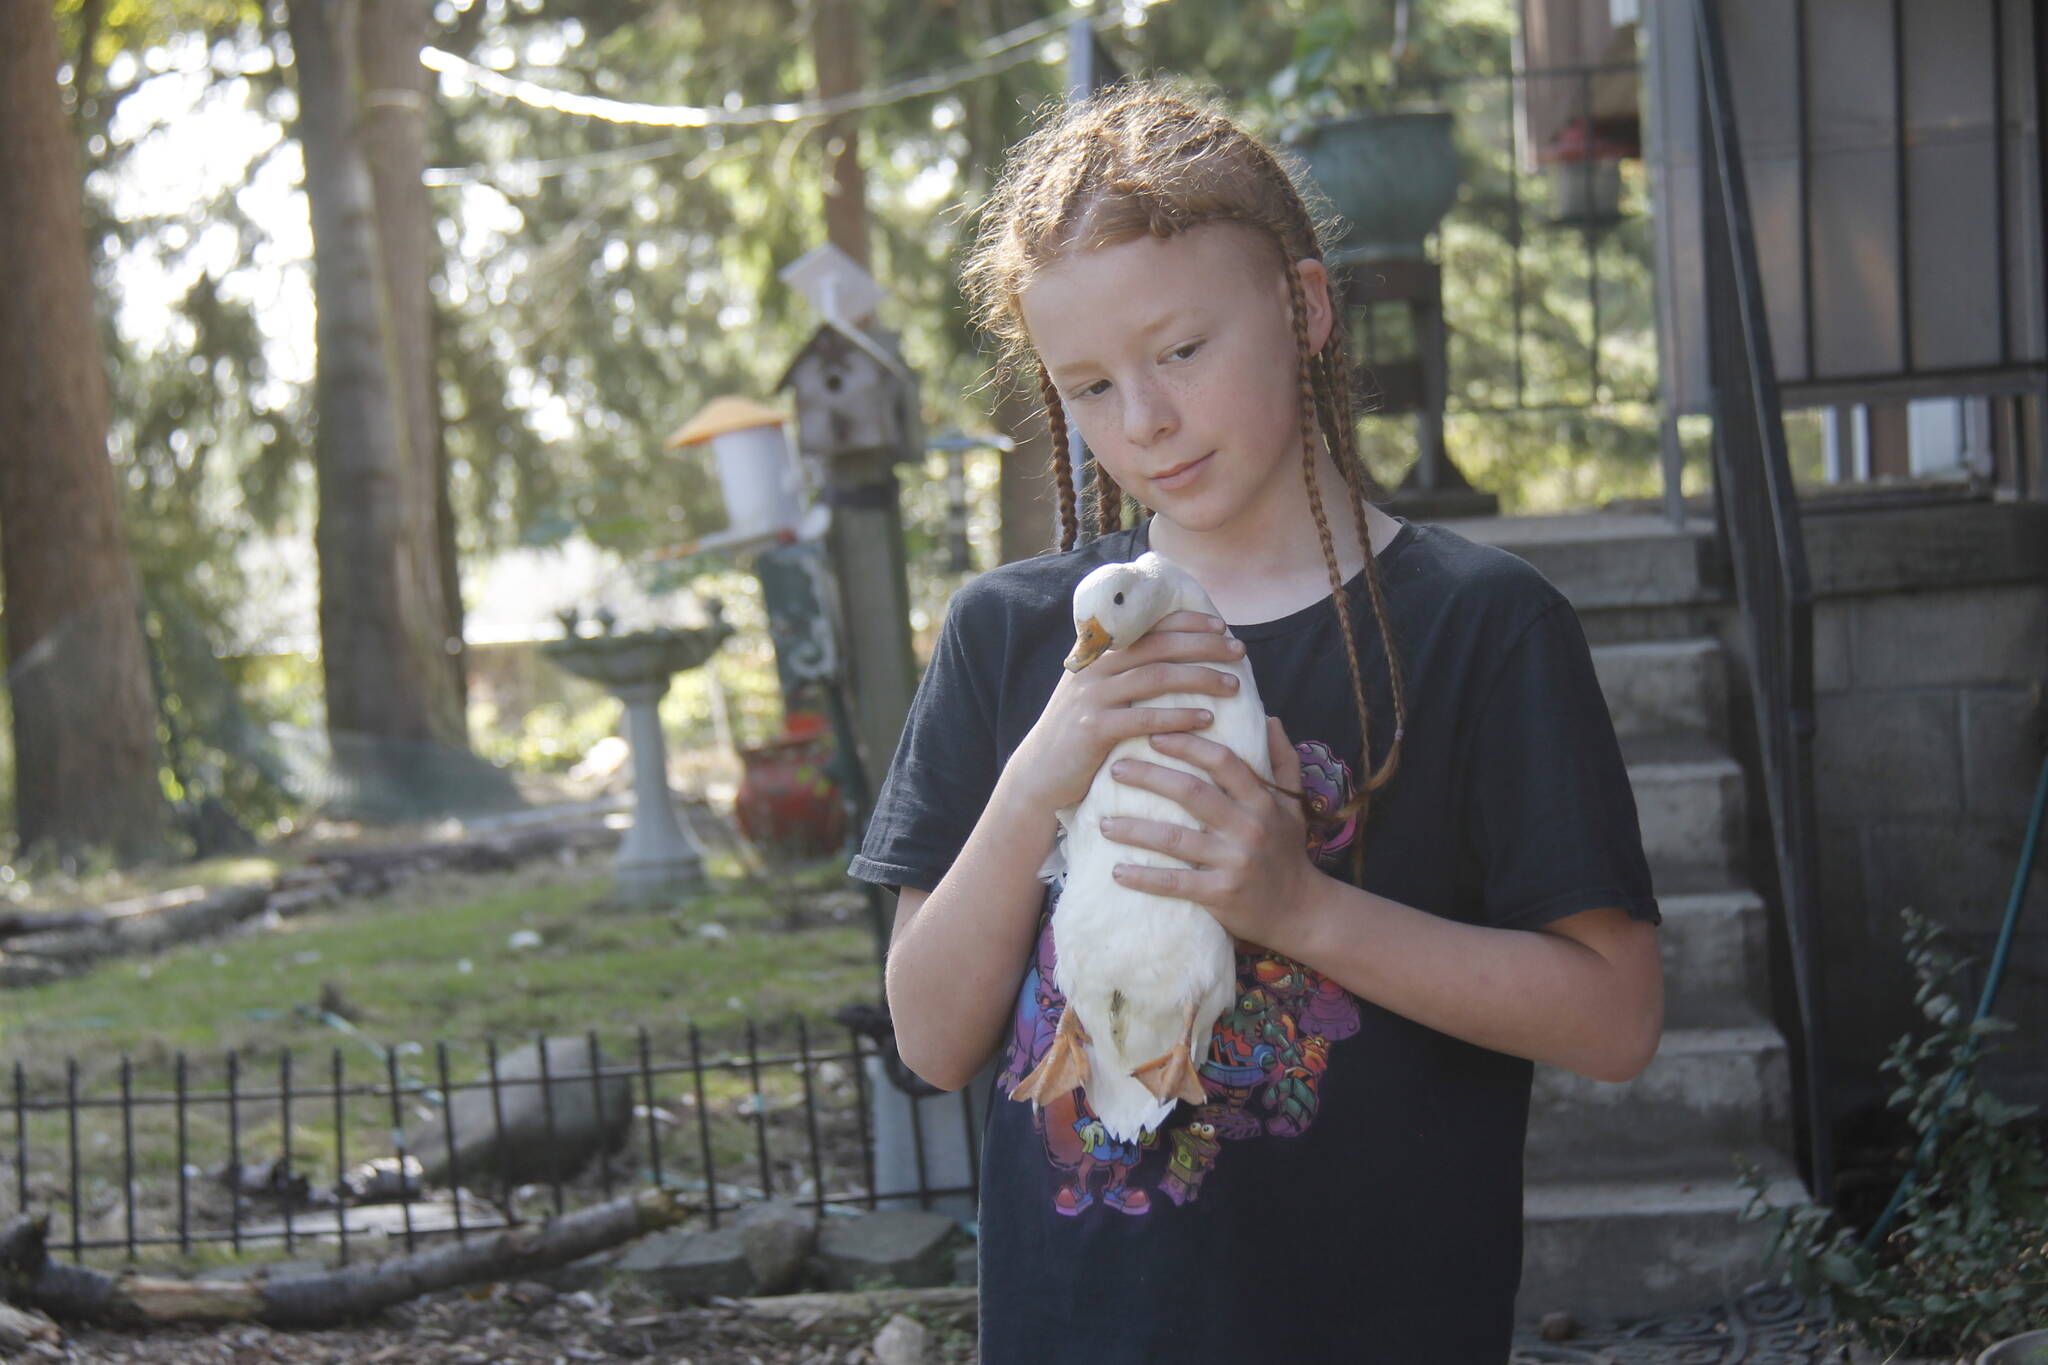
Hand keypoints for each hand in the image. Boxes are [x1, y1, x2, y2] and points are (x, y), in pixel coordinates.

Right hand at [1003, 611, 1247, 816]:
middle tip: (1239, 650)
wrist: (1039, 773)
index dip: (1187, 622)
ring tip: (1234, 685)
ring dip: (1200, 678)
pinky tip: (1207, 719)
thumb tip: (1174, 657)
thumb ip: (1124, 672)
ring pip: (1156, 676)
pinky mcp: (1093, 729)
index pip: (1148, 626)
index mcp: (1098, 654)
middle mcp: (1094, 668)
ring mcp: (1092, 697)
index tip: (1221, 626)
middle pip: (1159, 646)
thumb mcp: (1096, 693)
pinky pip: (1144, 718)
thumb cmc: (1080, 734)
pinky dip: (1179, 717)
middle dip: (1204, 645)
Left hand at [1100, 716, 1321, 946]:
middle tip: (1114, 769)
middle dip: (1149, 777)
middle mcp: (1248, 827)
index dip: (1187, 744)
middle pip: (1191, 793)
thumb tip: (1269, 719)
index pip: (1222, 761)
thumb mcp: (1294, 805)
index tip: (1153, 735)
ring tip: (1104, 823)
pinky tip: (1117, 872)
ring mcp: (1234, 861)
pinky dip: (1144, 878)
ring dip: (1134, 829)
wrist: (1301, 912)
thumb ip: (1282, 761)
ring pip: (1175, 839)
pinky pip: (1175, 883)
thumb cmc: (1288, 853)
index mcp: (1262, 801)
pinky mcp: (1221, 894)